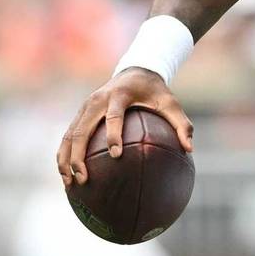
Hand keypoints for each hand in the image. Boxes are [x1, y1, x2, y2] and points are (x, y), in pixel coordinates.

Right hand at [56, 67, 193, 187]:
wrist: (135, 71)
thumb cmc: (155, 92)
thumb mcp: (171, 104)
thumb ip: (182, 124)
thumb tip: (190, 149)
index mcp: (119, 95)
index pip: (114, 116)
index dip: (113, 134)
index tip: (116, 155)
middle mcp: (97, 101)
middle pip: (81, 130)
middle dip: (79, 156)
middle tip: (84, 179)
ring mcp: (85, 107)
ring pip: (68, 135)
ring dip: (65, 160)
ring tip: (69, 184)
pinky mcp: (80, 114)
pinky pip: (68, 137)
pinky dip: (64, 156)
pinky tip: (68, 177)